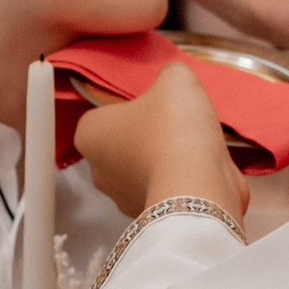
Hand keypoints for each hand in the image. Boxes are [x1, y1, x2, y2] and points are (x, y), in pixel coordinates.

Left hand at [74, 62, 247, 220]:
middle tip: (174, 122)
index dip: (128, 105)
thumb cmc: (174, 130)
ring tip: (192, 145)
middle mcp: (98, 170)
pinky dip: (178, 180)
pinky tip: (199, 168)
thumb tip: (172, 81)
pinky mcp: (149, 214)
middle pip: (121, 143)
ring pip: (141, 169)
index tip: (152, 103)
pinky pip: (163, 189)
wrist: (198, 186)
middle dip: (145, 134)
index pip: (102, 113)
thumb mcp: (175, 80)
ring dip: (163, 158)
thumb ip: (168, 74)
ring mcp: (122, 198)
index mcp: (90, 134)